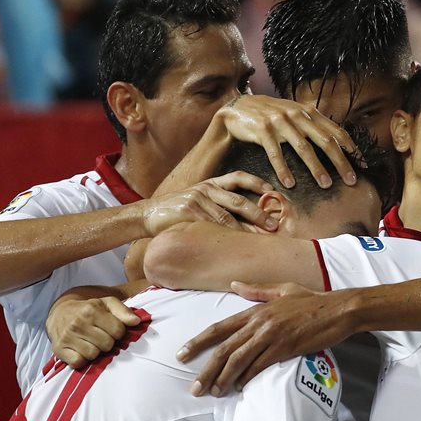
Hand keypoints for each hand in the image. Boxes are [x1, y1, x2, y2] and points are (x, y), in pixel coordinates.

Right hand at [46, 296, 139, 367]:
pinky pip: (78, 362)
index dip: (118, 332)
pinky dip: (82, 359)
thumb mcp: (106, 303)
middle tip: (100, 336)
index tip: (111, 329)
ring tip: (91, 342)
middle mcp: (77, 323)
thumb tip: (136, 321)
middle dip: (107, 342)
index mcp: (91, 310)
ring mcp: (67, 337)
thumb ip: (123, 311)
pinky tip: (81, 350)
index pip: (118, 331)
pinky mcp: (59, 349)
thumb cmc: (88, 309)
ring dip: (95, 351)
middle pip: (107, 345)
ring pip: (93, 355)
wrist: (60, 312)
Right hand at [142, 171, 275, 235]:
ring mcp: (197, 199)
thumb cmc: (176, 210)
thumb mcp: (197, 199)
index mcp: (210, 184)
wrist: (148, 214)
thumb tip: (244, 219)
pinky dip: (226, 235)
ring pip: (228, 216)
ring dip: (246, 228)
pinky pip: (212, 225)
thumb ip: (217, 203)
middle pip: (238, 200)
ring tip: (260, 238)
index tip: (272, 189)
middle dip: (258, 213)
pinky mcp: (189, 211)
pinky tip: (237, 243)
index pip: (238, 177)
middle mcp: (206, 189)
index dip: (256, 182)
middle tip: (272, 225)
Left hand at [178, 281, 357, 394]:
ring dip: (224, 378)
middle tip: (194, 388)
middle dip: (206, 370)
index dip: (198, 342)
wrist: (338, 309)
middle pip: (225, 349)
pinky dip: (248, 378)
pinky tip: (240, 387)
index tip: (182, 355)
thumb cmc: (312, 300)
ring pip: (239, 360)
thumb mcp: (282, 290)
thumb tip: (234, 285)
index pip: (219, 328)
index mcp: (255, 310)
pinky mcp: (285, 348)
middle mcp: (259, 323)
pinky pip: (260, 366)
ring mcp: (272, 336)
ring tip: (214, 392)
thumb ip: (256, 291)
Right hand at [214, 95, 357, 187]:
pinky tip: (289, 184)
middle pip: (325, 141)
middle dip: (340, 162)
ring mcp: (280, 121)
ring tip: (326, 185)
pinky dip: (283, 169)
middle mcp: (297, 115)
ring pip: (303, 148)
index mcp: (308, 112)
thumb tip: (338, 143)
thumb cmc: (270, 117)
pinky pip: (275, 153)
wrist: (238, 109)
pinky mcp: (262, 129)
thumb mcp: (294, 116)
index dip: (351, 148)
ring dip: (316, 168)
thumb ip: (313, 126)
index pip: (336, 131)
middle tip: (351, 180)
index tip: (362, 165)